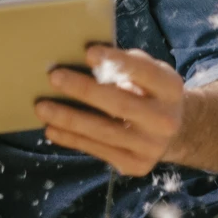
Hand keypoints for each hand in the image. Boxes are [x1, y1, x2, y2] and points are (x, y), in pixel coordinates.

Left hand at [37, 46, 184, 176]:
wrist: (175, 132)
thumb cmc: (149, 91)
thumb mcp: (149, 72)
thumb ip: (125, 64)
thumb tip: (85, 57)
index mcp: (170, 88)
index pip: (143, 72)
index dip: (116, 61)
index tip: (88, 52)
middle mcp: (165, 120)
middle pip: (120, 103)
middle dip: (84, 89)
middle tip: (54, 77)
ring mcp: (151, 146)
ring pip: (104, 131)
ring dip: (69, 119)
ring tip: (42, 107)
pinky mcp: (136, 165)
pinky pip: (98, 150)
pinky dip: (72, 139)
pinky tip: (52, 129)